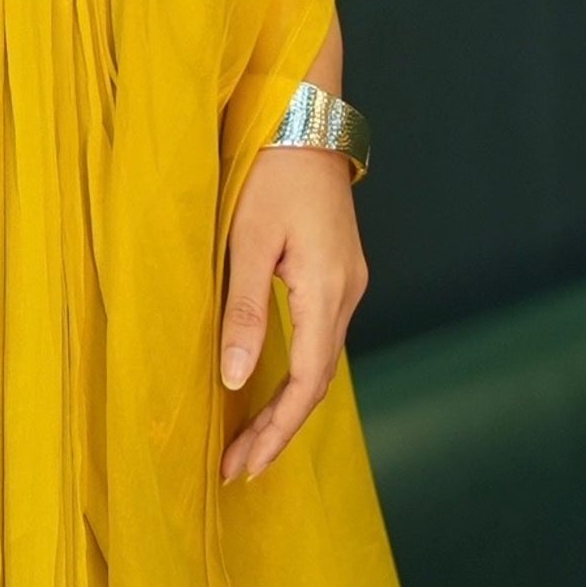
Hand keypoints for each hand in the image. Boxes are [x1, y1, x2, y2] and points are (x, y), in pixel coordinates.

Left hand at [219, 142, 364, 484]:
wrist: (304, 117)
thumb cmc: (270, 170)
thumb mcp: (247, 241)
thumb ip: (243, 312)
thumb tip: (237, 379)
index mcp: (327, 290)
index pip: (306, 383)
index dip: (274, 430)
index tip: (241, 465)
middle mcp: (348, 294)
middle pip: (318, 383)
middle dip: (278, 430)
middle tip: (239, 469)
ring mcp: (348, 284)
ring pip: (321, 364)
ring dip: (287, 406)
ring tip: (249, 443)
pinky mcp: (339, 272)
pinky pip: (319, 339)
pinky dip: (295, 374)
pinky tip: (270, 388)